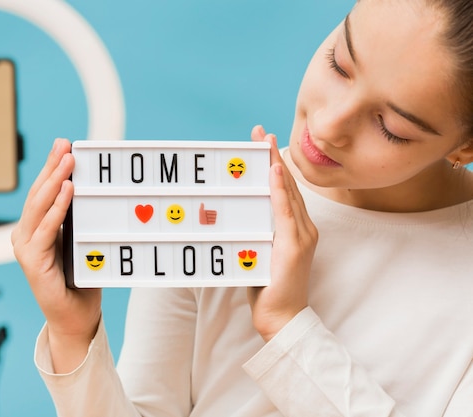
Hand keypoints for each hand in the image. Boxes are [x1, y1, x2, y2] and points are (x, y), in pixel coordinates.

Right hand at [11, 138, 101, 371]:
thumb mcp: (81, 242)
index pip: (43, 192)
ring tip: (67, 161)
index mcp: (36, 229)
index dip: (51, 167)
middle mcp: (25, 235)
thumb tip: (93, 190)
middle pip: (38, 193)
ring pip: (38, 207)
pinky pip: (45, 230)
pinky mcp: (32, 262)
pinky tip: (67, 191)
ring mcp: (25, 248)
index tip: (64, 145)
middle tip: (65, 145)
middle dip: (51, 167)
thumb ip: (79, 220)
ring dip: (54, 181)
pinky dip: (56, 209)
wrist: (75, 317)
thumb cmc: (80, 280)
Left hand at [248, 126, 317, 340]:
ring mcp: (302, 235)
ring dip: (275, 165)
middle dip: (272, 156)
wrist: (281, 317)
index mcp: (296, 228)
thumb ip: (254, 232)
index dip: (274, 164)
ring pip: (288, 192)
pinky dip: (281, 191)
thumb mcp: (257, 253)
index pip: (284, 190)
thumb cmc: (267, 287)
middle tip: (259, 132)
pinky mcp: (295, 246)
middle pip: (287, 184)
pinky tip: (274, 172)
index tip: (262, 143)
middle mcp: (303, 228)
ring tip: (264, 142)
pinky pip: (287, 212)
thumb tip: (234, 216)